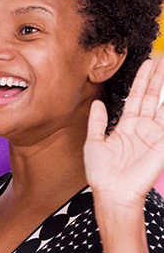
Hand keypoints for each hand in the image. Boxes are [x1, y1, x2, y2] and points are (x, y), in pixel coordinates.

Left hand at [85, 58, 163, 209]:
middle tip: (160, 59)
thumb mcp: (94, 143)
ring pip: (163, 105)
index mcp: (125, 127)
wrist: (112, 193)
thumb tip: (97, 103)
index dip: (141, 81)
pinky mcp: (162, 143)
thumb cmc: (101, 174)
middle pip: (151, 97)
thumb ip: (97, 122)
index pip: (135, 98)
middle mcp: (141, 128)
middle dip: (156, 79)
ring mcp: (153, 135)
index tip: (147, 64)